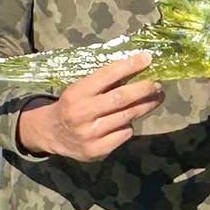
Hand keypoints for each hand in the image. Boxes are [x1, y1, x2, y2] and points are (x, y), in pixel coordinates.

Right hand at [15, 53, 159, 161]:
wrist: (52, 134)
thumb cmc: (73, 104)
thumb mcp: (81, 88)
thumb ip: (104, 81)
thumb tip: (138, 66)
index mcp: (76, 93)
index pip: (106, 75)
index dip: (129, 66)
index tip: (147, 58)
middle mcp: (81, 114)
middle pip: (121, 99)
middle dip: (144, 89)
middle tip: (158, 84)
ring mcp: (89, 134)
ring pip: (126, 117)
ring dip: (146, 106)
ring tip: (157, 98)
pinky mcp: (96, 151)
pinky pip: (123, 135)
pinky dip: (129, 126)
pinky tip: (128, 121)